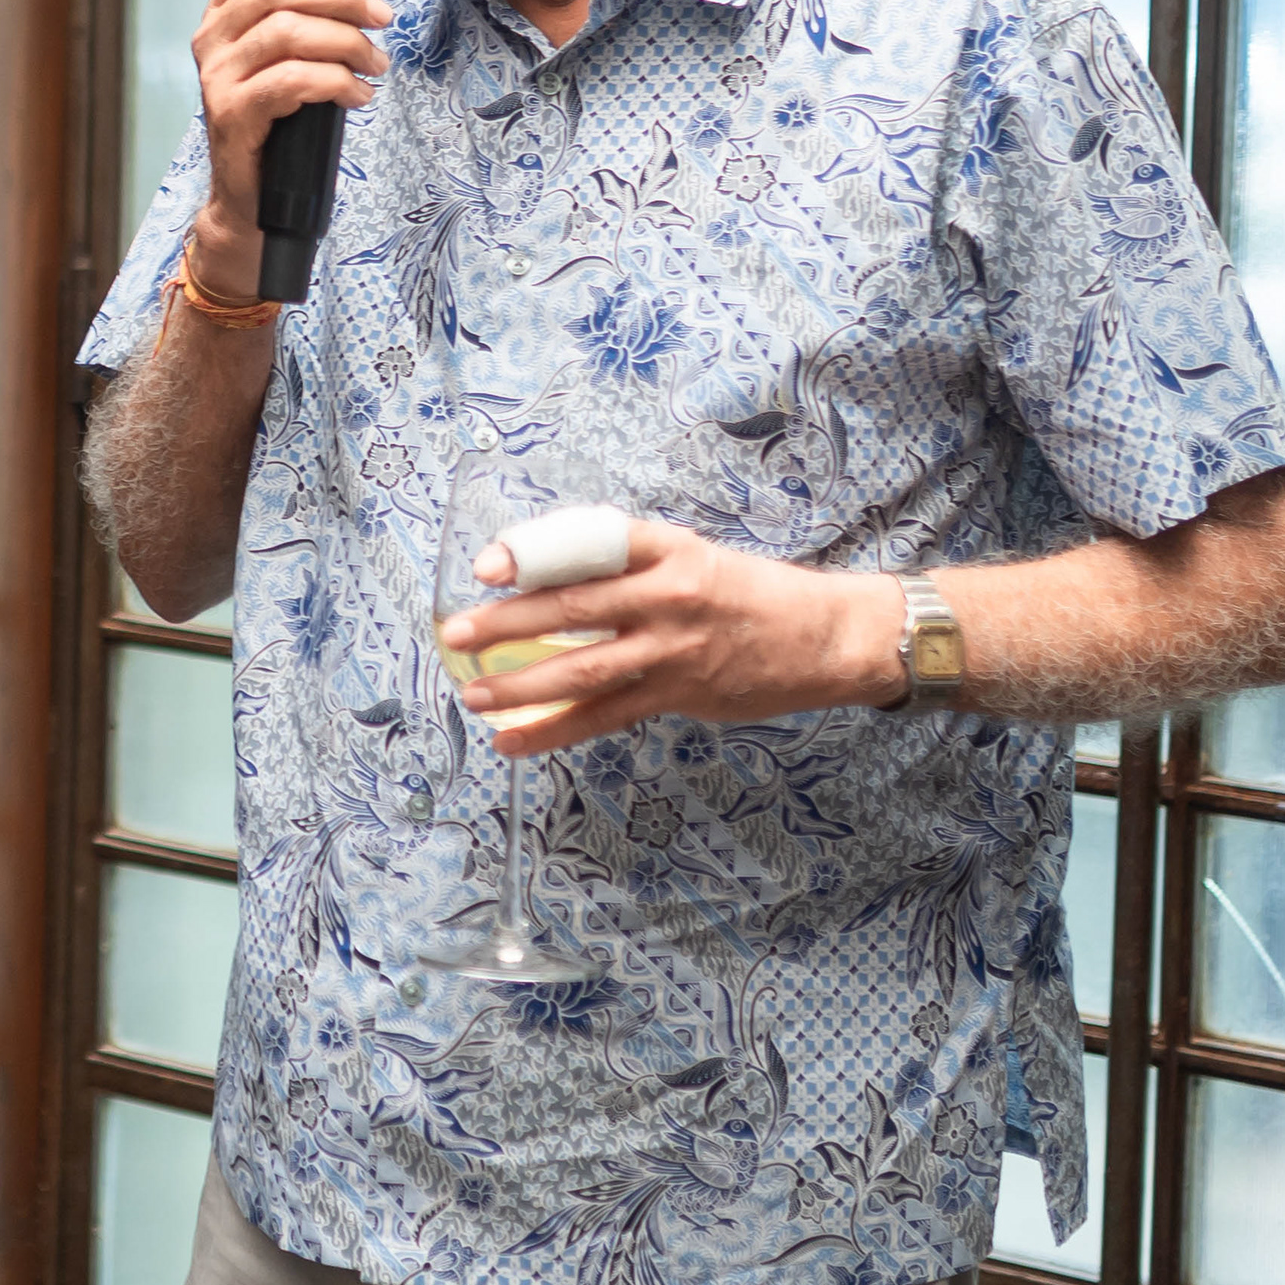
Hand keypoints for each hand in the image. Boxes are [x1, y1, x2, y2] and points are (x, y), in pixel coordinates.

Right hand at [183, 0, 394, 293]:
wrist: (251, 197)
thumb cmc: (278, 122)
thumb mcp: (286, 59)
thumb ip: (305, 19)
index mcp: (221, 16)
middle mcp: (211, 40)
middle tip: (382, 16)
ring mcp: (217, 78)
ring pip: (288, 31)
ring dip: (347, 42)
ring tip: (376, 62)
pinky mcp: (234, 115)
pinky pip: (293, 80)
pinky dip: (337, 81)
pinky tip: (358, 94)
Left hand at [439, 522, 909, 755]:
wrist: (827, 637)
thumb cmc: (751, 592)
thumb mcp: (693, 556)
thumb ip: (630, 563)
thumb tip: (550, 572)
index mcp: (668, 549)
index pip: (590, 544)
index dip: (534, 552)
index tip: (488, 566)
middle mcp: (669, 595)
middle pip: (574, 606)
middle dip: (507, 621)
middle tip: (456, 631)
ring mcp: (674, 649)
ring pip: (584, 668)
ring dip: (520, 683)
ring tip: (471, 691)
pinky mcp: (680, 694)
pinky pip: (606, 716)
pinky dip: (554, 730)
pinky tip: (513, 740)